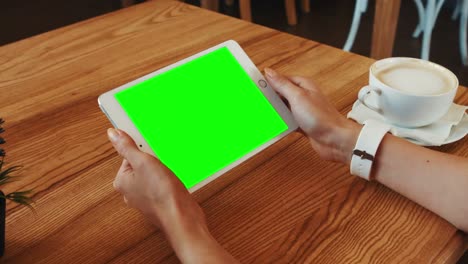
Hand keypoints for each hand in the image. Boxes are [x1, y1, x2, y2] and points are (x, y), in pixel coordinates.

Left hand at [107, 128, 238, 262]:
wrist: (181, 216)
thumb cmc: (161, 194)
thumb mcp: (143, 162)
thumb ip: (127, 147)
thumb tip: (113, 133)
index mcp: (122, 182)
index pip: (128, 156)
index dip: (142, 152)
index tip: (150, 152)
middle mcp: (130, 192)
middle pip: (141, 166)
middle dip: (154, 162)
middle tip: (161, 164)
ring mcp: (145, 198)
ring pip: (152, 176)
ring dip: (163, 172)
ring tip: (169, 175)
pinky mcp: (159, 202)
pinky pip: (161, 186)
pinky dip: (169, 182)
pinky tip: (174, 183)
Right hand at [265, 68, 359, 163]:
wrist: (335, 140)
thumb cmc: (321, 118)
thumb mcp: (297, 97)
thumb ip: (282, 84)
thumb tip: (269, 72)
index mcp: (303, 85)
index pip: (281, 79)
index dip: (268, 82)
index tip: (255, 84)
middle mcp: (303, 96)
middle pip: (280, 93)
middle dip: (269, 98)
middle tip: (256, 100)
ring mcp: (303, 110)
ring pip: (283, 108)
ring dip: (274, 111)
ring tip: (263, 113)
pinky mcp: (302, 123)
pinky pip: (287, 120)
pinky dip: (280, 122)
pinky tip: (273, 124)